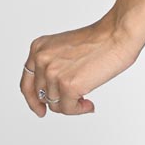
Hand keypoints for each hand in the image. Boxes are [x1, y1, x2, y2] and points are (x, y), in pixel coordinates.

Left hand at [20, 12, 140, 116]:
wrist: (118, 34)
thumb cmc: (99, 40)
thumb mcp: (64, 48)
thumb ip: (52, 66)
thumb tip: (49, 96)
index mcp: (39, 47)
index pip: (27, 81)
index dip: (32, 99)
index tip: (40, 109)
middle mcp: (42, 59)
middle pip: (42, 96)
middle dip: (58, 101)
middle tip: (73, 102)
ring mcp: (53, 72)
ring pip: (55, 104)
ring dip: (71, 105)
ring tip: (86, 96)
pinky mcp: (67, 85)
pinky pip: (68, 109)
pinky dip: (79, 109)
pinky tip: (89, 102)